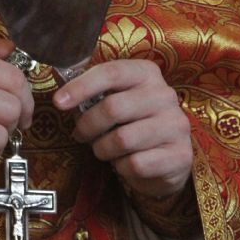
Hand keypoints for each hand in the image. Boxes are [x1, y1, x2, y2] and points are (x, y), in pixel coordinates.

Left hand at [53, 59, 191, 197]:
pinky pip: (135, 164)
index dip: (80, 87)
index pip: (111, 72)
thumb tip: (61, 95)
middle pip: (113, 108)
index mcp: (147, 73)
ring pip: (122, 139)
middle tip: (80, 134)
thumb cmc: (132, 123)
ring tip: (103, 149)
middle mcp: (166, 95)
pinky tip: (124, 163)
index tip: (58, 102)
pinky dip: (121, 167)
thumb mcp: (115, 99)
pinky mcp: (180, 156)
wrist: (166, 158)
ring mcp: (176, 125)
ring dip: (102, 149)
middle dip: (88, 125)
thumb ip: (92, 92)